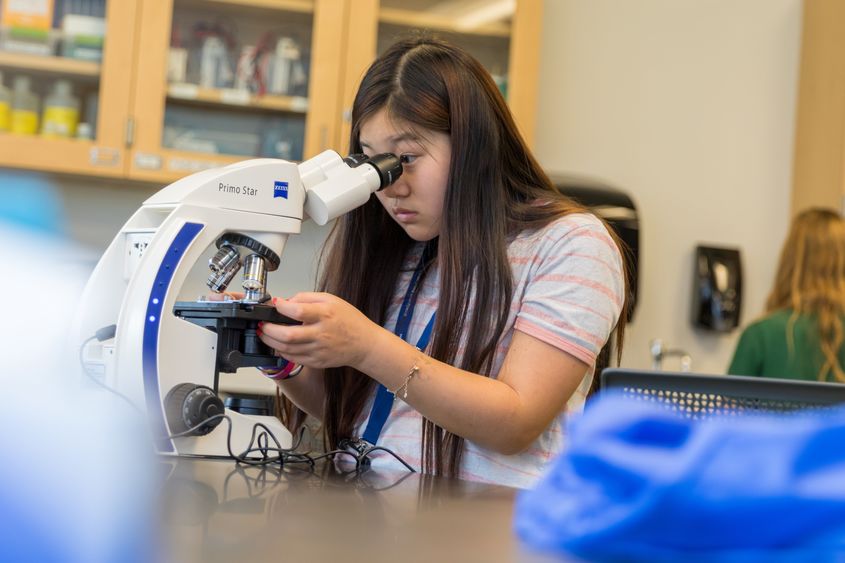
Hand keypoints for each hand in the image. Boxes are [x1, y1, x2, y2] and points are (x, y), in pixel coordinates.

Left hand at [258, 292, 380, 369]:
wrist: (364, 343)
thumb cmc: (349, 320)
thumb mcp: (331, 299)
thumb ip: (306, 297)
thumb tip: (285, 301)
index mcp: (325, 314)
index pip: (297, 311)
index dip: (281, 307)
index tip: (275, 304)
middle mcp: (321, 333)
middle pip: (287, 334)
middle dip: (268, 330)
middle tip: (262, 324)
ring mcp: (318, 350)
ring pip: (286, 349)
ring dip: (270, 342)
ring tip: (265, 334)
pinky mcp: (316, 361)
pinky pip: (293, 358)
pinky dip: (282, 351)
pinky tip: (278, 344)